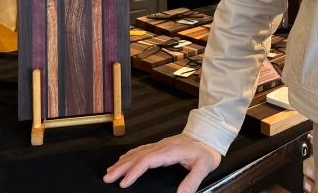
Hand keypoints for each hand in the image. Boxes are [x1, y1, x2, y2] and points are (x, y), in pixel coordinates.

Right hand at [104, 134, 220, 192]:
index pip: (147, 161)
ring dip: (123, 161)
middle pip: (137, 156)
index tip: (124, 183)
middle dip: (121, 167)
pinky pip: (142, 149)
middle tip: (107, 178)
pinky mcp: (161, 146)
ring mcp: (160, 145)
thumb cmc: (206, 150)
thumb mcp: (204, 167)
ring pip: (137, 152)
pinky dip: (130, 154)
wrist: (209, 135)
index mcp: (170, 151)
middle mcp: (162, 146)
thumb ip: (192, 181)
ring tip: (110, 171)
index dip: (134, 172)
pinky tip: (124, 158)